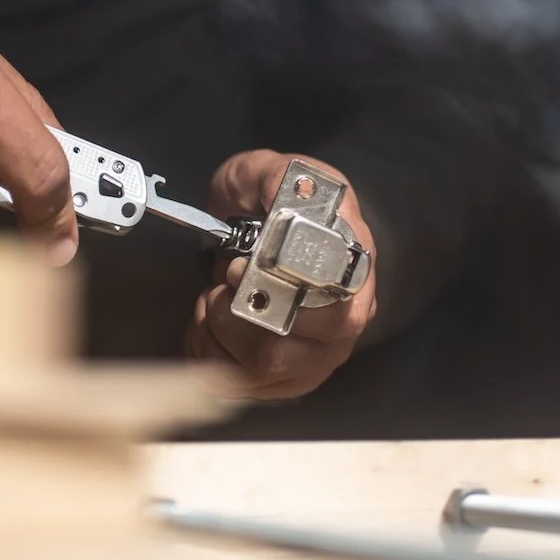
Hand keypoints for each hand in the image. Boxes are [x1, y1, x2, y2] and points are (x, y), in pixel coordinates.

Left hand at [185, 150, 377, 399]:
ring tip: (213, 297)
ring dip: (215, 334)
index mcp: (353, 277)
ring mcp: (311, 360)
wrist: (278, 226)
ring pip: (252, 375)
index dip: (279, 296)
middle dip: (230, 317)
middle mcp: (340, 328)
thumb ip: (279, 180)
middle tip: (224, 278)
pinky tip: (209, 321)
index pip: (338, 315)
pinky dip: (206, 352)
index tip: (240, 267)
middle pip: (282, 355)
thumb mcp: (274, 172)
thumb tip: (285, 196)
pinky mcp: (279, 381)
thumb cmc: (281, 202)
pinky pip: (233, 387)